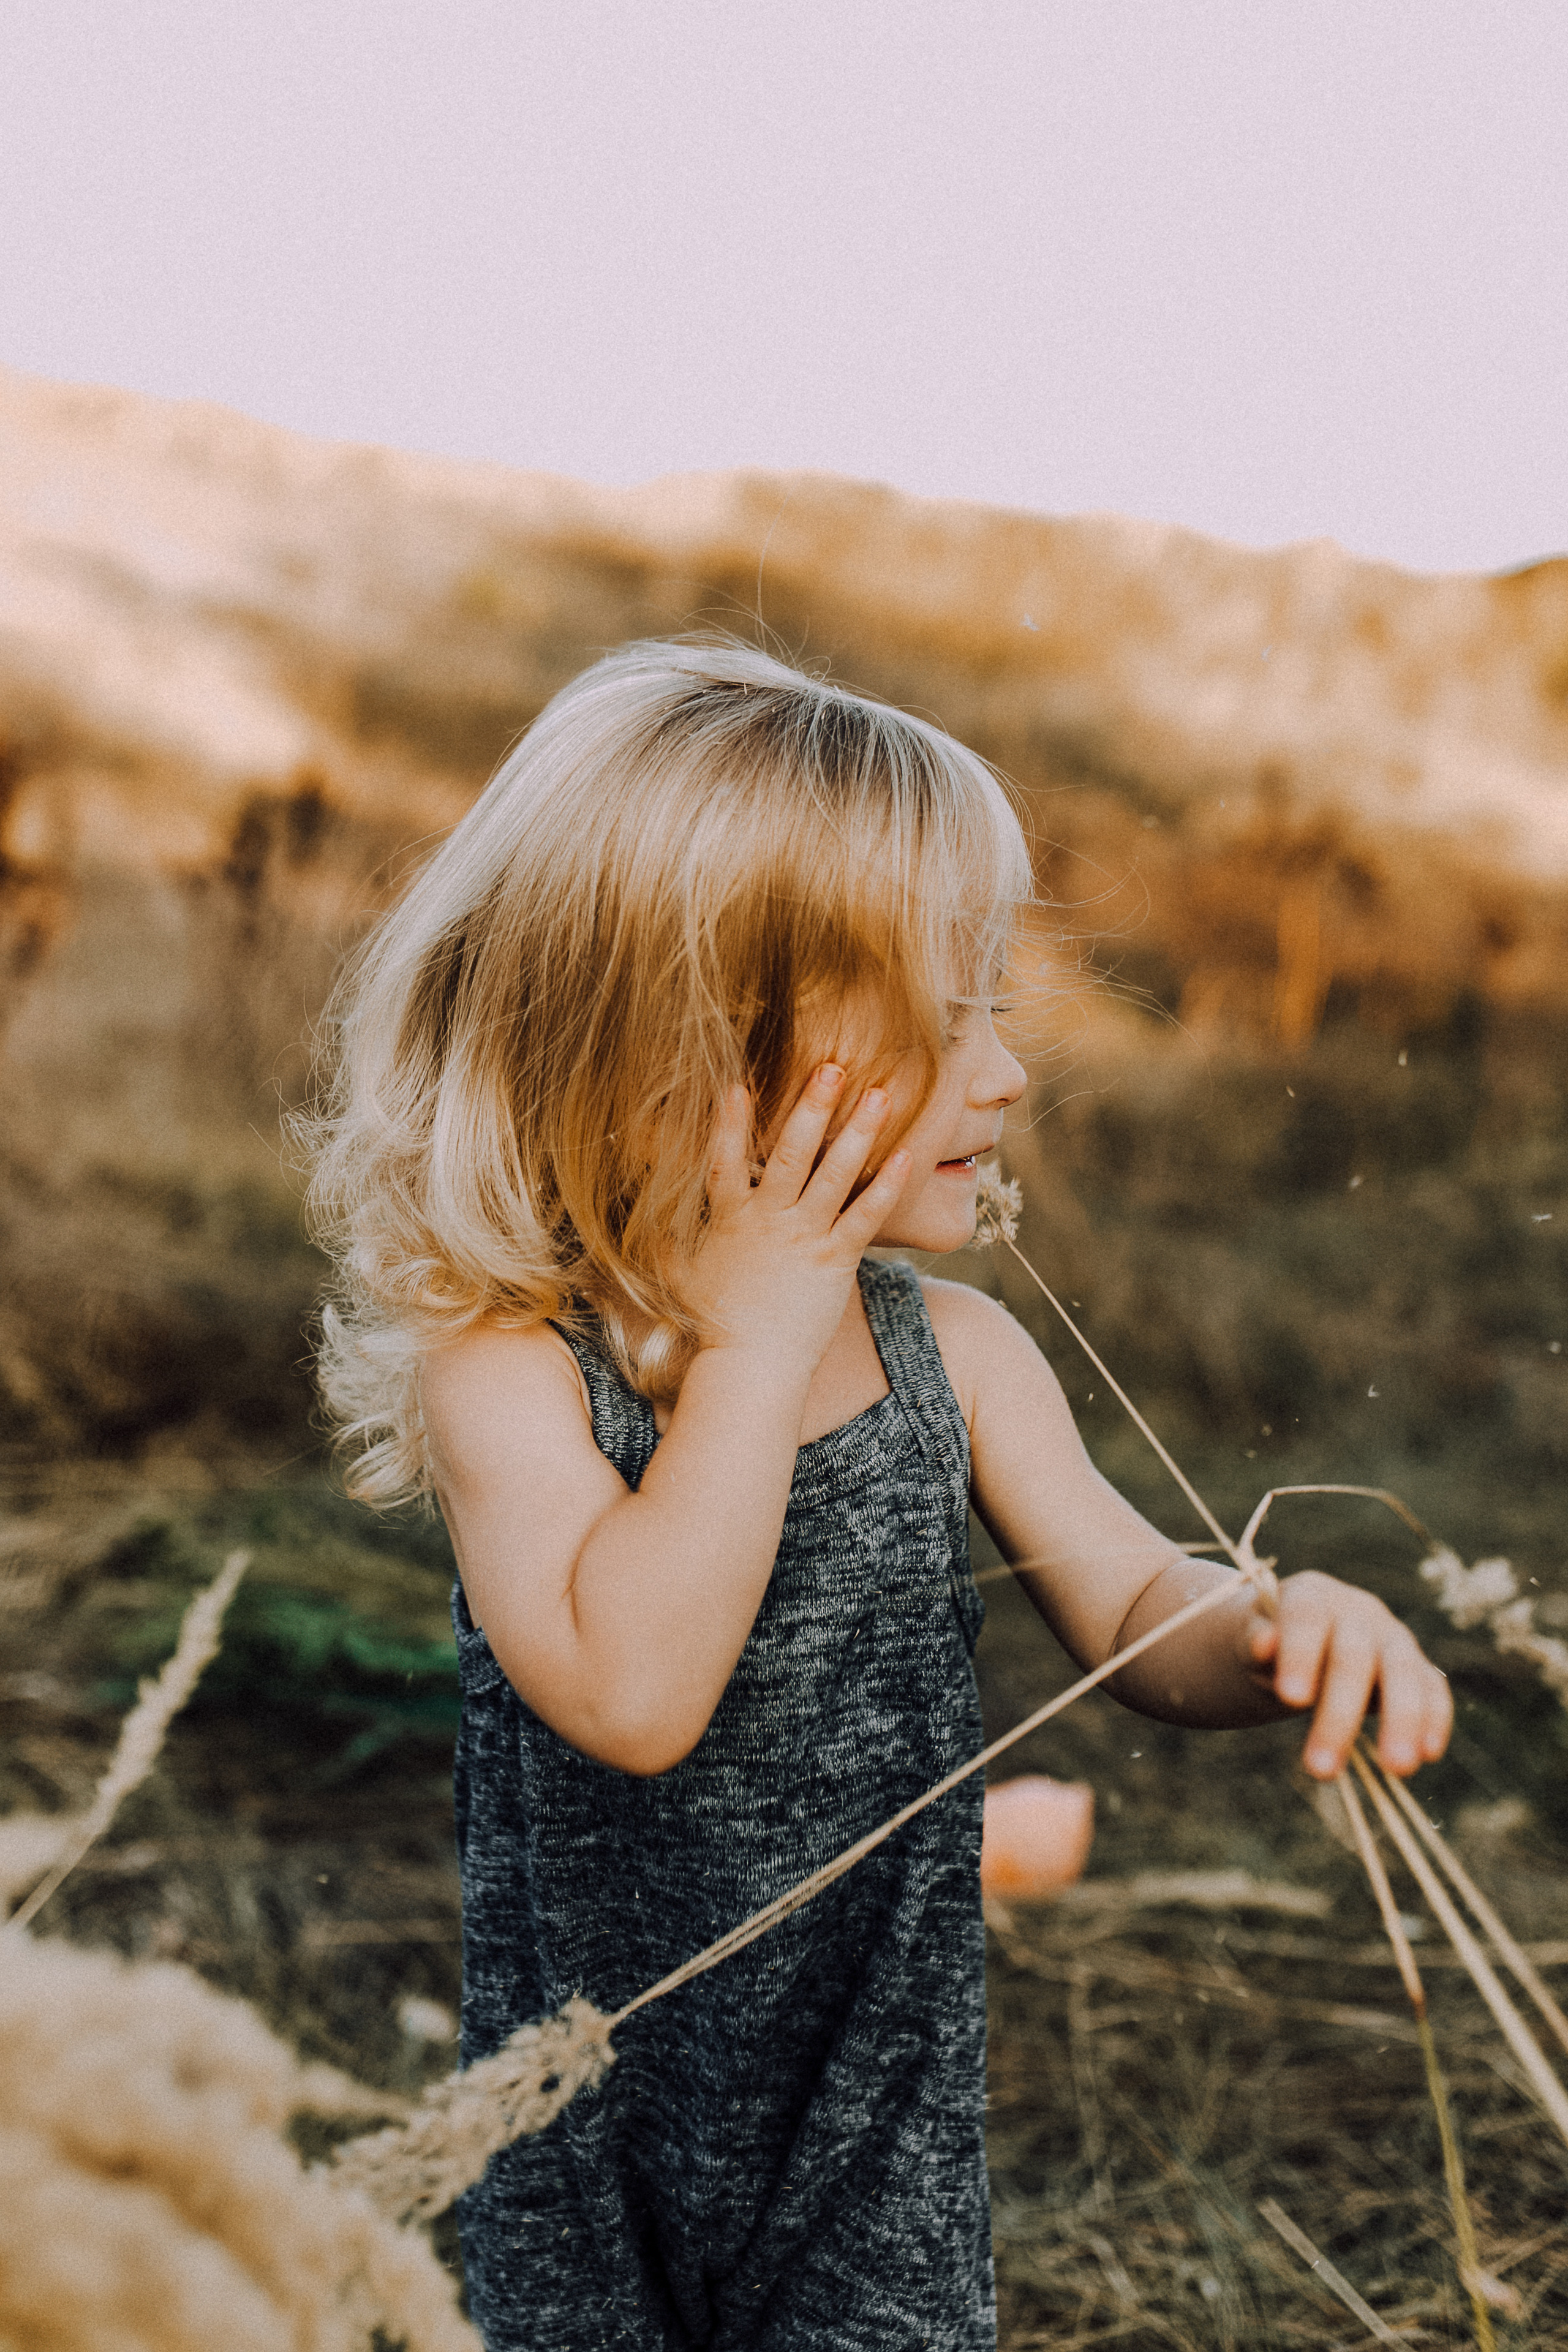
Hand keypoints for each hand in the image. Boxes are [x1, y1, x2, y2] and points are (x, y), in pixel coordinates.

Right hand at [680, 1065, 912, 1378]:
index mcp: (730, 1220)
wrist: (750, 1369)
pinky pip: (866, 1217)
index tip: (736, 1083)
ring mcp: (805, 1239)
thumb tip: (637, 1222)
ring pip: (834, 1175)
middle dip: (811, 1106)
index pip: (725, 1160)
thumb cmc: (713, 1324)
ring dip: (857, 1131)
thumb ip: (663, 1241)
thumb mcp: (678, 1275)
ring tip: (880, 1092)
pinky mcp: (836, 1261)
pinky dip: (887, 1186)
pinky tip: (908, 1155)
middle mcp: (769, 1222)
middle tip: (832, 1066)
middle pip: (791, 1153)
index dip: (729, 1122)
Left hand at [1244, 1570, 1452, 1778]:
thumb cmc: (1270, 1643)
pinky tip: (1429, 1754)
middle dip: (1340, 1713)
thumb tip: (1262, 1645)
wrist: (1298, 1636)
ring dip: (1402, 1721)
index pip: (1306, 1619)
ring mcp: (1393, 1637)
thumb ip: (1255, 1643)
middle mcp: (1359, 1611)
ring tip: (1396, 1769)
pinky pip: (1433, 1688)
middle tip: (1321, 1769)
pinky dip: (1435, 1717)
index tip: (1291, 1699)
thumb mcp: (1250, 1641)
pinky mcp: (1416, 1667)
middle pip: (1354, 1656)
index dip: (1300, 1655)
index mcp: (1311, 1596)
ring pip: (1403, 1672)